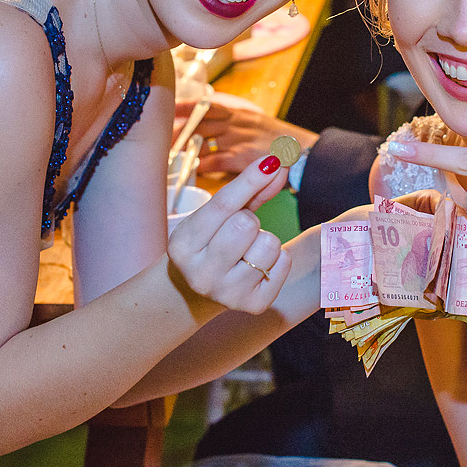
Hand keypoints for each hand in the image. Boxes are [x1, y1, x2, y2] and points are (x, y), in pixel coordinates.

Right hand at [166, 154, 290, 314]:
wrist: (197, 293)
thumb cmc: (210, 243)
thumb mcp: (216, 217)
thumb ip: (248, 190)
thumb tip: (277, 163)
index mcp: (183, 246)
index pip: (223, 205)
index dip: (250, 179)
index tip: (272, 160)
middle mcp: (201, 273)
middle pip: (247, 224)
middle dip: (250, 221)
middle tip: (239, 233)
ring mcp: (227, 294)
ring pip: (269, 244)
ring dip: (264, 241)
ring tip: (247, 252)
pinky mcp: (253, 305)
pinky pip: (283, 263)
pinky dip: (277, 260)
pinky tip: (257, 268)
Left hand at [174, 101, 317, 175]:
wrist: (304, 152)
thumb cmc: (280, 142)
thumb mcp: (257, 123)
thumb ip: (237, 124)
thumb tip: (216, 128)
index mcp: (239, 113)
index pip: (207, 105)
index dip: (186, 106)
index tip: (169, 108)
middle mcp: (236, 123)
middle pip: (199, 122)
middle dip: (179, 130)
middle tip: (162, 137)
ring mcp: (239, 139)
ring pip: (202, 140)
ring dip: (185, 148)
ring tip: (169, 155)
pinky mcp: (243, 157)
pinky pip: (215, 160)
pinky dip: (201, 165)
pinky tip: (191, 169)